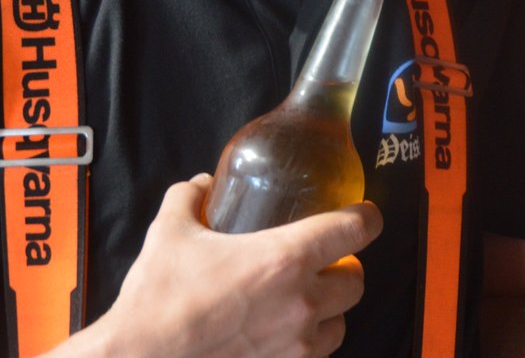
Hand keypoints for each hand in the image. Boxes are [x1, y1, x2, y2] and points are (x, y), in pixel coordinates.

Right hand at [73, 175, 380, 357]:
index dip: (366, 217)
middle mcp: (300, 304)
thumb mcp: (170, 232)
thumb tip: (203, 184)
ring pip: (340, 324)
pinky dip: (308, 343)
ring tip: (306, 300)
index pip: (353, 230)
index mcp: (284, 260)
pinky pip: (315, 356)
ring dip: (330, 310)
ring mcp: (295, 346)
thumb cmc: (157, 301)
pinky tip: (284, 333)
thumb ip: (189, 198)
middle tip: (325, 261)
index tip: (364, 214)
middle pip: (355, 281)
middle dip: (346, 268)